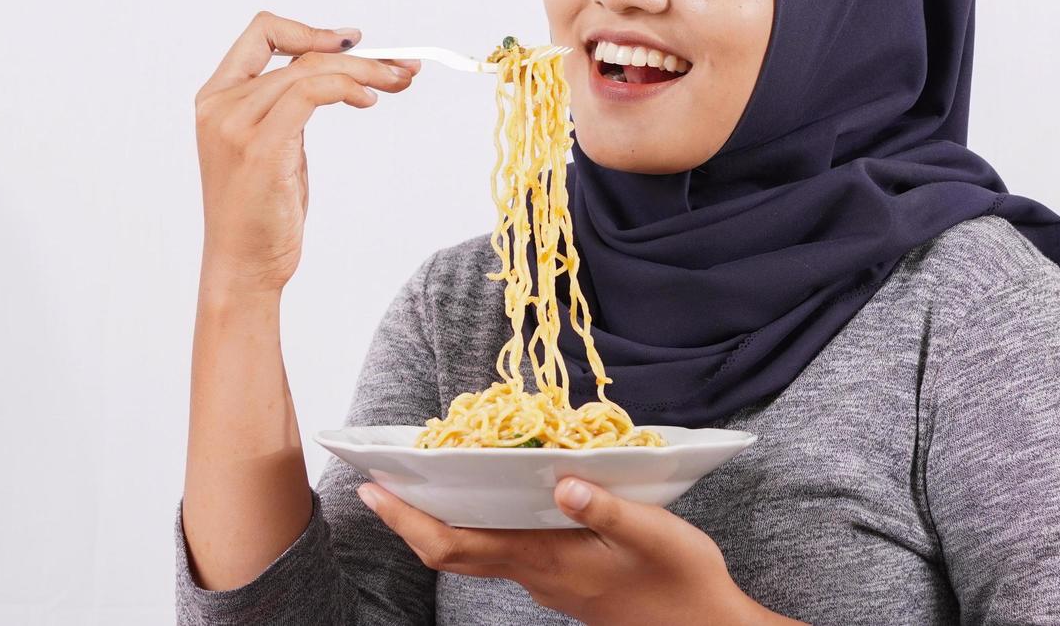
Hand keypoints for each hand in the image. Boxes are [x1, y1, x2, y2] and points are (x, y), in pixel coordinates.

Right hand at [194, 11, 420, 292]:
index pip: (261, 34)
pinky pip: (309, 93)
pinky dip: (346, 88)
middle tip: (403, 67)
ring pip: (311, 70)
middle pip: (301, 53)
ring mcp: (236, 125)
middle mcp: (220, 104)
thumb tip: (338, 76)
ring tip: (399, 82)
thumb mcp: (274, 146)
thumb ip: (289, 108)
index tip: (353, 42)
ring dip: (366, 72)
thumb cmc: (261, 211)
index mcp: (217, 97)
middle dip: (361, 57)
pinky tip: (369, 101)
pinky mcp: (260, 147)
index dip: (310, 30)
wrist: (242, 265)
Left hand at [357, 477, 795, 625]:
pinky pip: (504, 552)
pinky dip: (482, 525)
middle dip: (411, 518)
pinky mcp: (561, 579)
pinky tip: (494, 495)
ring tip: (430, 477)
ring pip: (476, 552)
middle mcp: (536, 575)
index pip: (456, 545)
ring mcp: (546, 581)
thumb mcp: (655, 534)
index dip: (409, 519)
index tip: (377, 487)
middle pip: (452, 552)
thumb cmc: (683, 580)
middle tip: (383, 478)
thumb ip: (608, 507)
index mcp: (548, 560)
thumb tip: (561, 481)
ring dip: (444, 520)